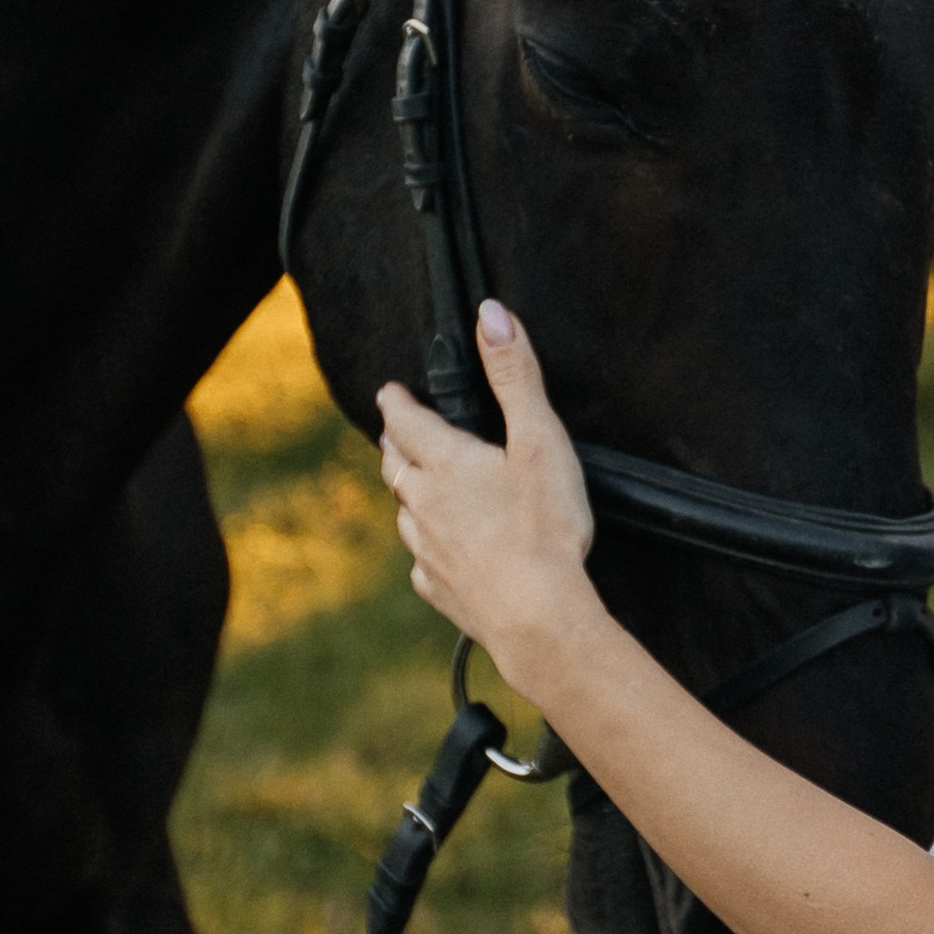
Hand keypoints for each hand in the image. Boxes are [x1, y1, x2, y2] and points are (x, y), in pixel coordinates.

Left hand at [377, 303, 596, 697]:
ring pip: (405, 513)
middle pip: (395, 465)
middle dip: (394, 444)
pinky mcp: (438, 589)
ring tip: (416, 488)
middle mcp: (424, 504)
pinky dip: (428, 548)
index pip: (406, 420)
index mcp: (446, 463)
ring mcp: (427, 550)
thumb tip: (489, 315)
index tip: (389, 391)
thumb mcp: (540, 439)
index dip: (396, 402)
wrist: (538, 618)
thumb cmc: (545, 528)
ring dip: (408, 495)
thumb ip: (515, 376)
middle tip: (395, 433)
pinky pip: (423, 562)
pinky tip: (440, 553)